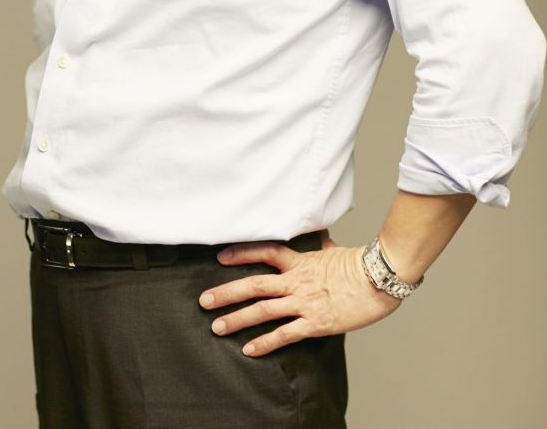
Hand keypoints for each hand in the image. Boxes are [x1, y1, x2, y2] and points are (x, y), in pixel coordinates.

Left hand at [198, 230, 401, 356]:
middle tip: (204, 301)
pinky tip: (249, 349)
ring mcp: (304, 302)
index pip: (264, 252)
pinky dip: (265, 342)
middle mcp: (296, 281)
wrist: (379, 280)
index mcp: (300, 261)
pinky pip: (285, 334)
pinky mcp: (315, 323)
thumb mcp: (333, 250)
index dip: (241, 254)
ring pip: (263, 310)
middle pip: (254, 285)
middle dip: (227, 293)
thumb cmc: (359, 264)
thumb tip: (318, 232)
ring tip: (217, 327)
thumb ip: (319, 244)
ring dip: (238, 319)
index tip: (220, 258)